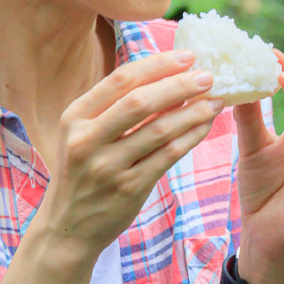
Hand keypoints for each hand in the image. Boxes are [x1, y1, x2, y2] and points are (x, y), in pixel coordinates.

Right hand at [35, 50, 223, 258]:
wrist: (67, 227)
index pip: (120, 80)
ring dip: (193, 112)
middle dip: (179, 85)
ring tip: (216, 100)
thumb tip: (169, 76)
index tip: (187, 56)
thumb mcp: (83, 135)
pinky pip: (168, 156)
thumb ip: (115, 108)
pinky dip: (191, 137)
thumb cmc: (82, 172)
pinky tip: (206, 126)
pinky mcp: (129, 188)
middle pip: (141, 102)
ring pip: (160, 130)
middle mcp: (87, 140)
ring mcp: (108, 167)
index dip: (157, 65)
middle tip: (209, 76)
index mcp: (75, 117)